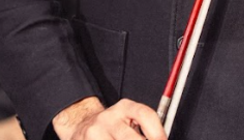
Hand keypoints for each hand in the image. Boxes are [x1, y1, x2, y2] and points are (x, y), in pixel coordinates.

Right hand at [52, 96, 167, 139]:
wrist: (81, 126)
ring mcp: (95, 134)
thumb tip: (161, 138)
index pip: (145, 115)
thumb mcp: (129, 120)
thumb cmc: (113, 127)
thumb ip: (145, 128)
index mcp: (124, 107)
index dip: (157, 132)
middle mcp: (108, 118)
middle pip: (131, 139)